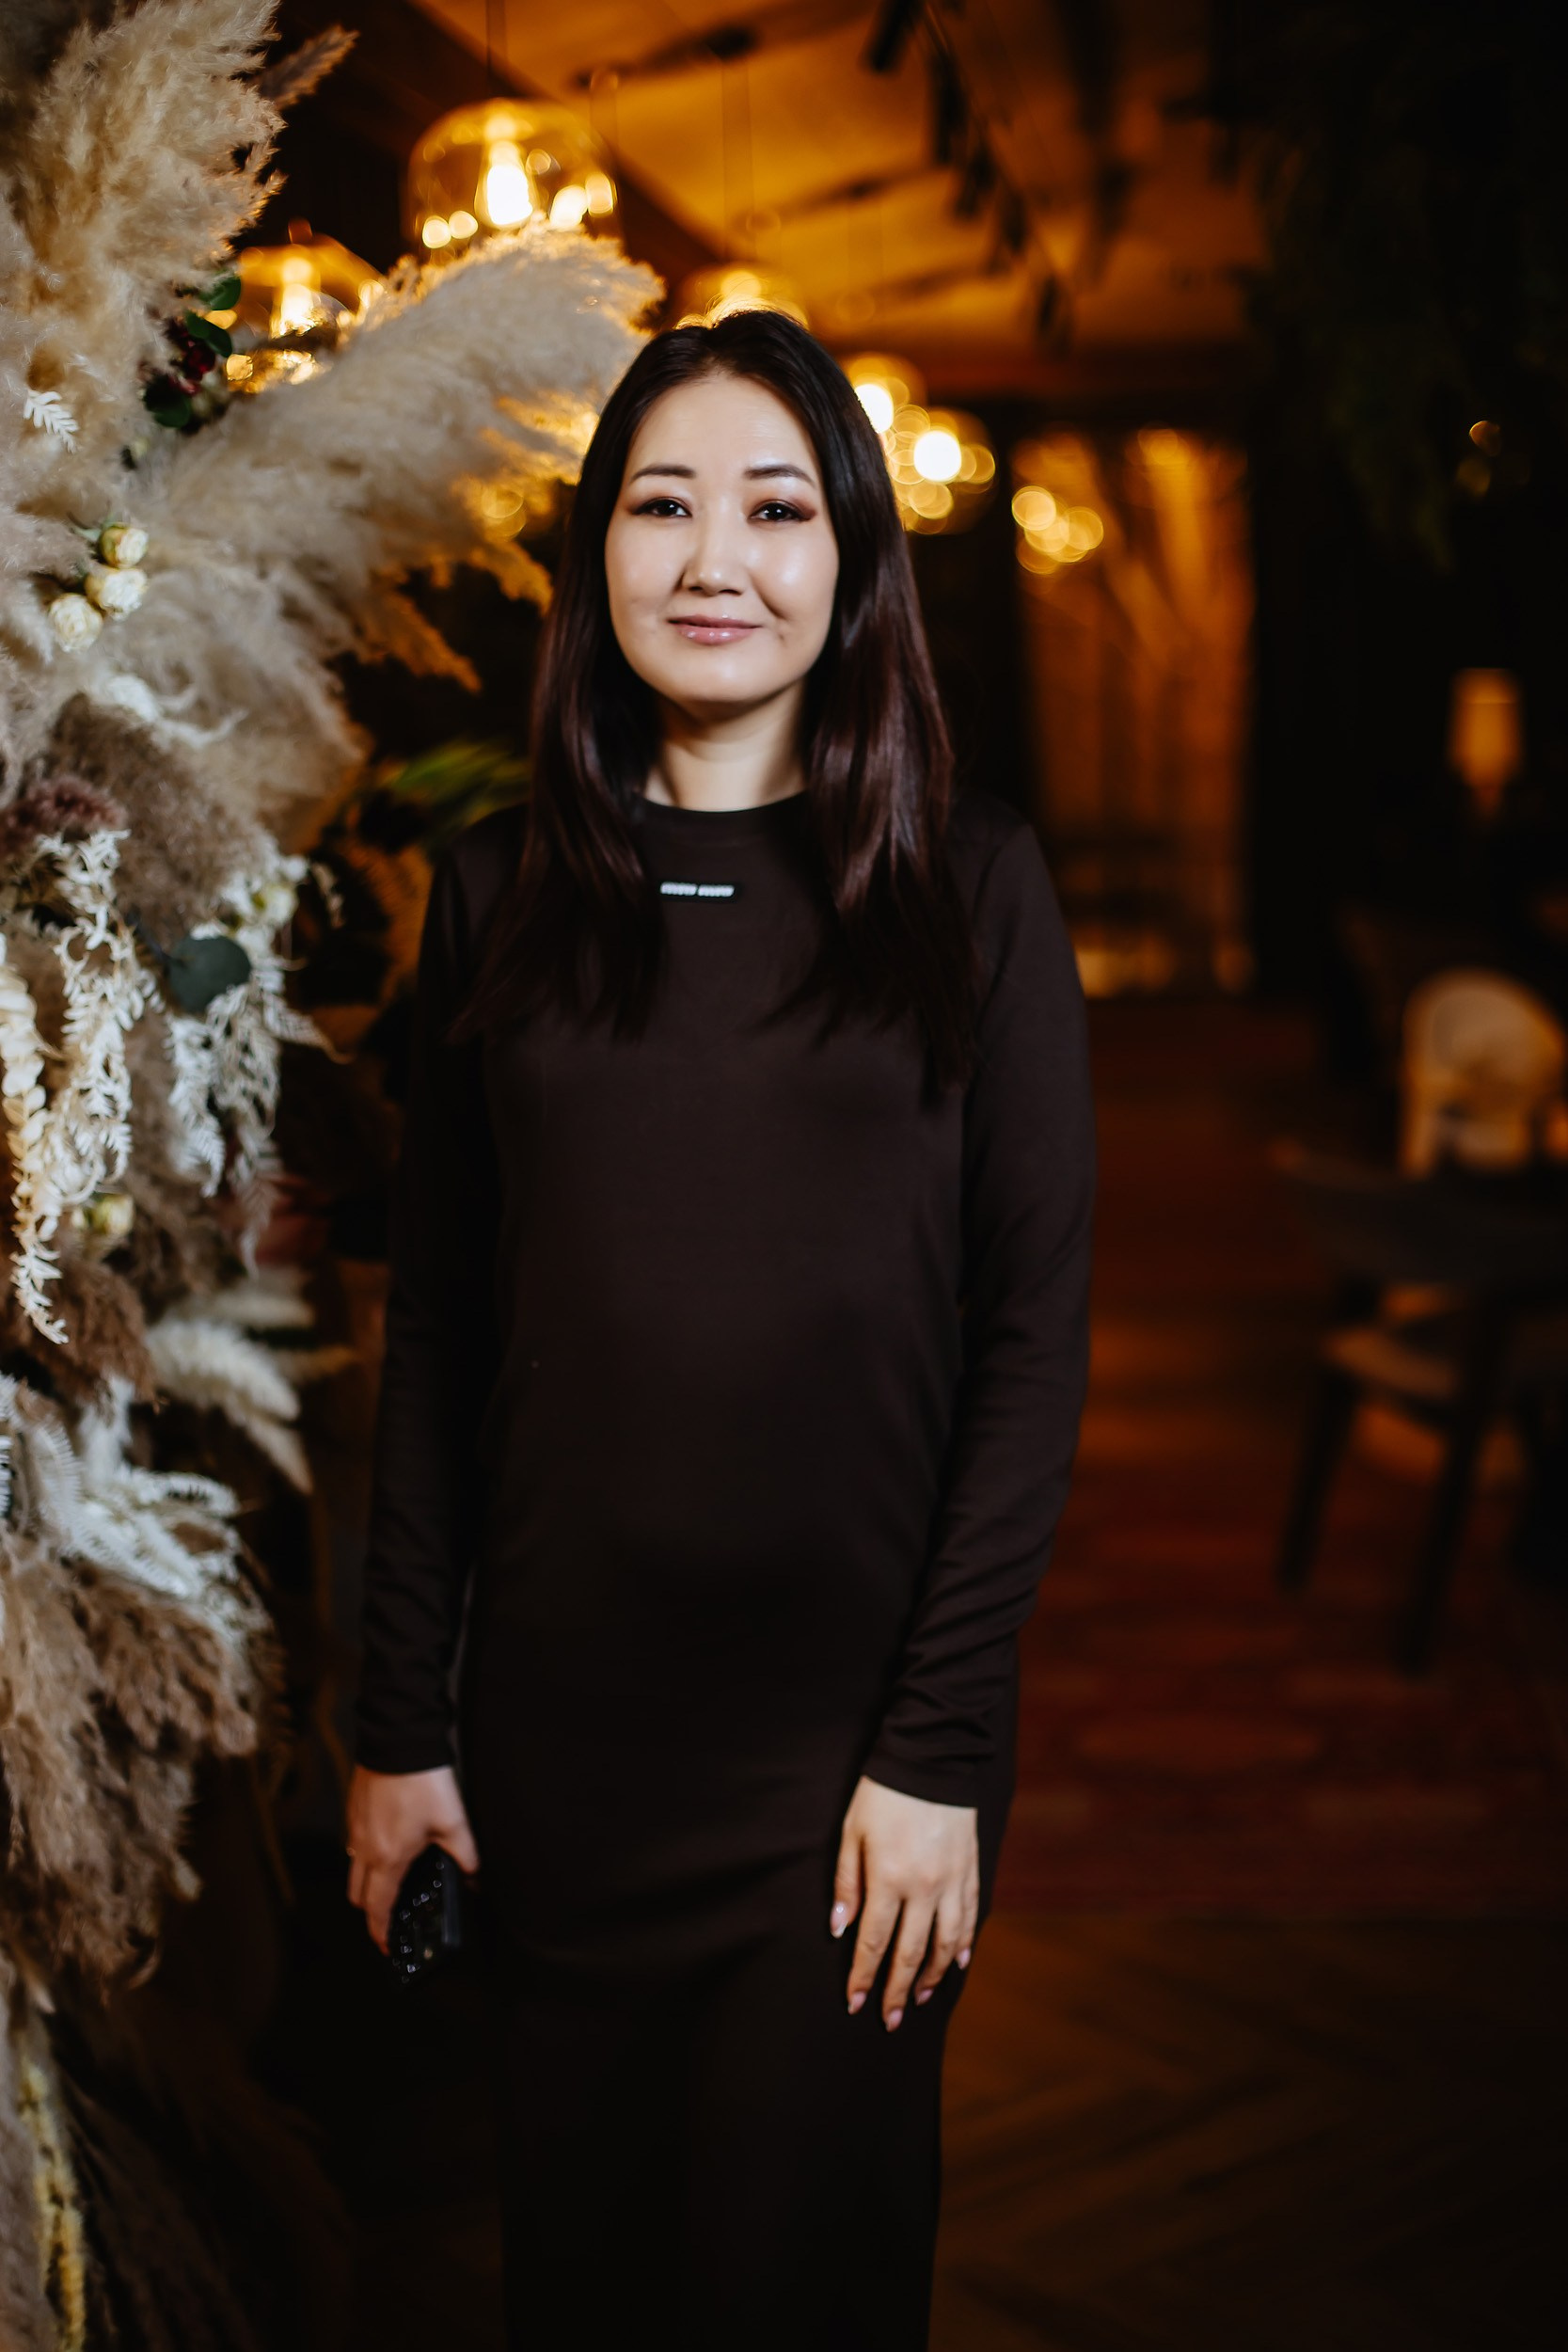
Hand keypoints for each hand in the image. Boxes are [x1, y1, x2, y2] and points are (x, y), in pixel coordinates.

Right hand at [346, 1764, 479, 1952]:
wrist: (397, 1740)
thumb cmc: (422, 1781)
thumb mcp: (453, 1821)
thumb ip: (466, 1855)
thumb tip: (475, 1877)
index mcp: (388, 1858)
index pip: (378, 1907)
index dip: (381, 1932)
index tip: (387, 1946)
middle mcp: (364, 1849)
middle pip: (358, 1895)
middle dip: (372, 1910)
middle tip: (391, 1915)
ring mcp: (355, 1829)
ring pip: (353, 1870)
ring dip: (367, 1883)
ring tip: (392, 1882)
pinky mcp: (354, 1811)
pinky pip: (354, 1845)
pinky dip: (366, 1857)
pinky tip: (389, 1845)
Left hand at [830, 1776, 978, 2029]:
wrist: (931, 1757)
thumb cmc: (881, 1794)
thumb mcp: (851, 1832)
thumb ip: (847, 1882)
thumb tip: (840, 1929)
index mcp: (888, 1878)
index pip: (873, 1942)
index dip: (864, 1976)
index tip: (855, 2004)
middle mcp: (924, 1887)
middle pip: (911, 1953)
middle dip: (897, 1990)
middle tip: (890, 2019)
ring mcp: (952, 1880)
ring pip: (946, 1943)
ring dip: (933, 1976)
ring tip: (921, 1998)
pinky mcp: (971, 1869)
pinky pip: (970, 1917)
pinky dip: (963, 1944)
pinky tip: (957, 1962)